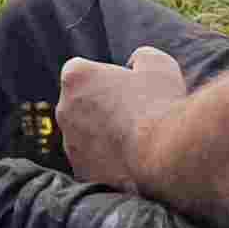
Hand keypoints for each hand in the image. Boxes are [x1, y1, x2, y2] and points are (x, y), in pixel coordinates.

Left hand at [54, 47, 190, 190]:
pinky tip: (130, 161)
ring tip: (134, 140)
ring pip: (83, 135)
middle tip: (131, 113)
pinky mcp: (80, 171)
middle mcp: (64, 109)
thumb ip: (140, 56)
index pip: (80, 71)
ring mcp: (70, 143)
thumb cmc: (159, 103)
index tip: (123, 86)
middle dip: (98, 106)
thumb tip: (134, 63)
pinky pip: (91, 162)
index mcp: (76, 77)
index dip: (102, 77)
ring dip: (101, 135)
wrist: (164, 153)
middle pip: (79, 104)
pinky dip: (106, 162)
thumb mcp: (158, 64)